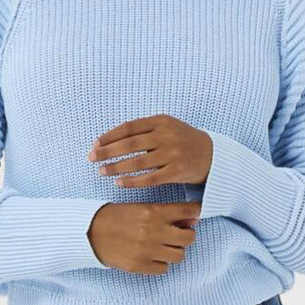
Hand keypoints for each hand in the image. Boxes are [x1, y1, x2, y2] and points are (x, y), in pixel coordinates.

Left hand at [87, 115, 212, 187]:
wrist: (213, 155)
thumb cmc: (183, 140)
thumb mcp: (167, 127)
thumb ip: (144, 130)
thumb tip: (111, 139)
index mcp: (161, 121)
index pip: (129, 127)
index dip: (110, 136)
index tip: (95, 144)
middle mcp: (166, 136)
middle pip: (130, 145)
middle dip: (107, 152)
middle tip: (91, 158)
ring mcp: (172, 154)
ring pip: (137, 162)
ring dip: (116, 167)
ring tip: (102, 171)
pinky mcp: (176, 172)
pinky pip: (149, 179)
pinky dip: (132, 181)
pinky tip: (119, 183)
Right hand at [87, 201, 200, 275]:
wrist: (90, 232)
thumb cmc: (116, 217)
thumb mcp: (141, 207)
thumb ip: (167, 213)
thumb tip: (193, 219)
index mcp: (154, 211)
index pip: (190, 211)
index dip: (195, 213)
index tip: (193, 216)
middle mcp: (154, 231)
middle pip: (189, 238)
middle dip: (185, 236)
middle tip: (176, 235)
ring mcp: (147, 250)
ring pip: (179, 255)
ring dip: (173, 251)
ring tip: (162, 247)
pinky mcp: (140, 266)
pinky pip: (164, 268)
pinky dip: (160, 263)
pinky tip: (150, 256)